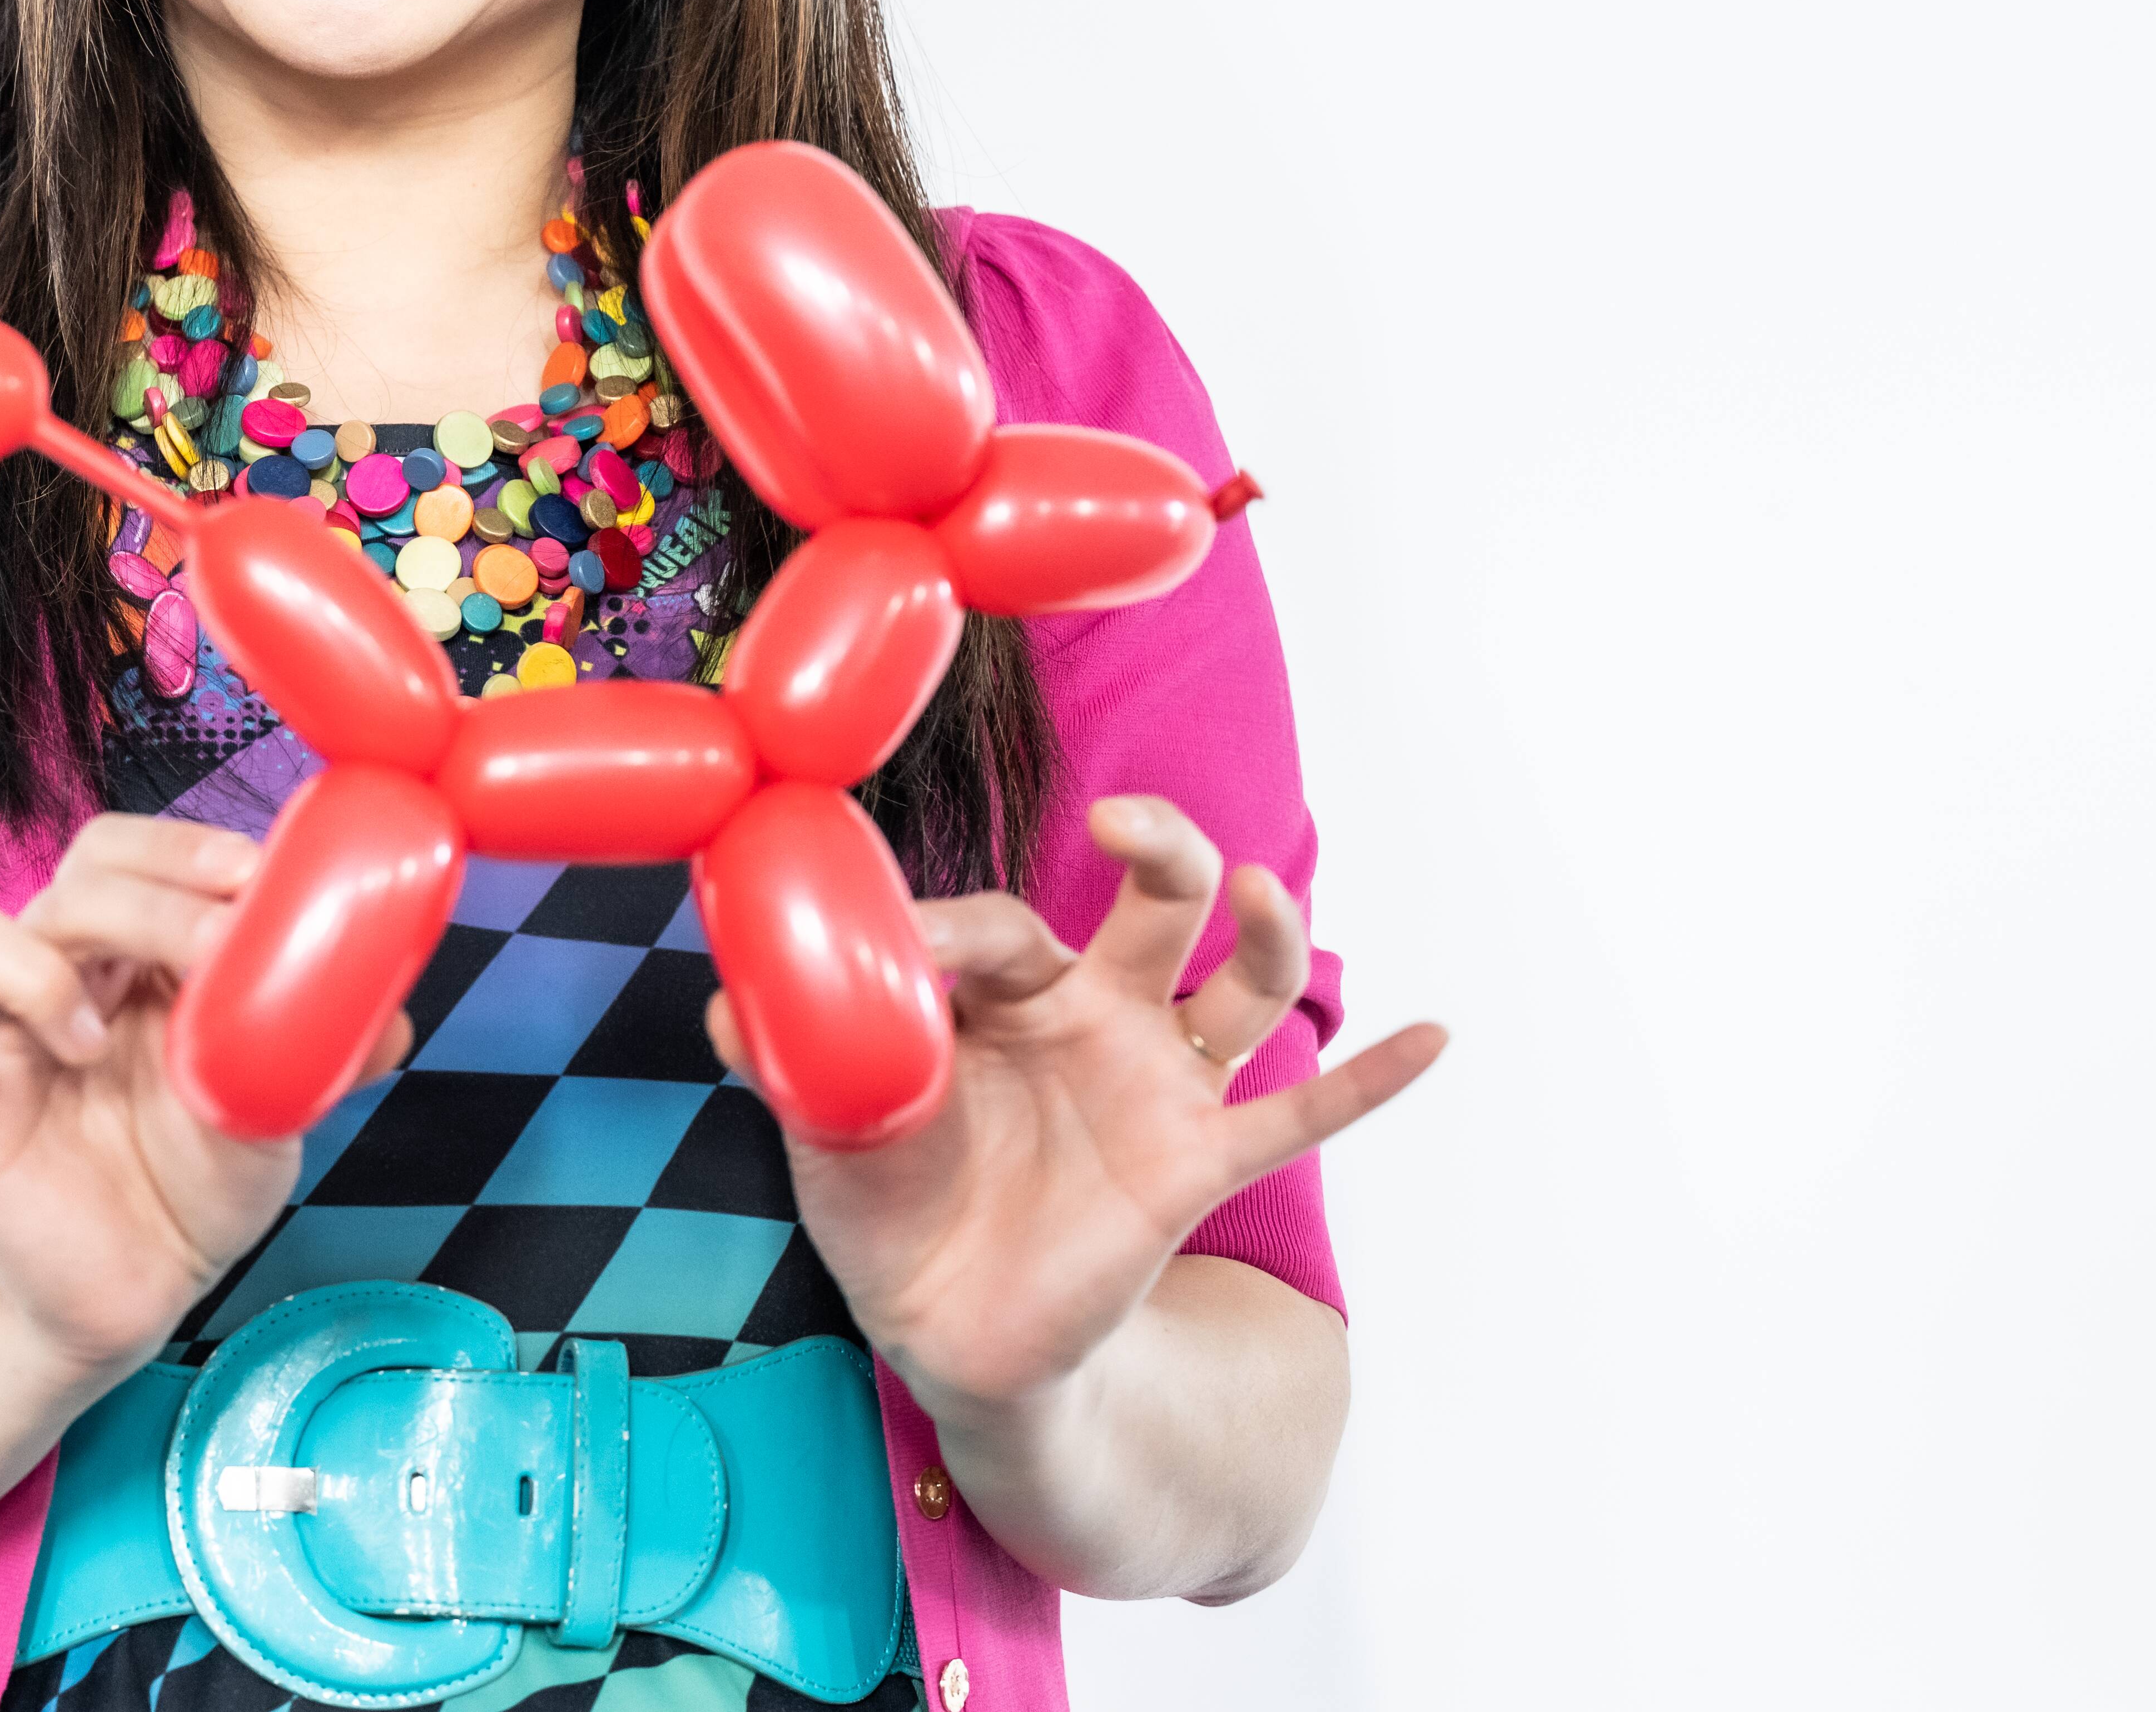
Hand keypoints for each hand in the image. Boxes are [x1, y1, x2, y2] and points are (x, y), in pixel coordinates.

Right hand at [0, 814, 411, 1381]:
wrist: (135, 1294)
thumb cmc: (193, 1184)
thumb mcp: (272, 1110)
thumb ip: (321, 1048)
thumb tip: (394, 1013)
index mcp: (129, 957)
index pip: (127, 850)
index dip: (182, 849)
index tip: (250, 880)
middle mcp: (50, 973)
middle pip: (68, 879)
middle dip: (146, 903)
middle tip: (209, 958)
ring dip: (30, 963)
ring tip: (90, 1041)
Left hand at [708, 794, 1443, 1421]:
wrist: (944, 1329)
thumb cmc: (886, 1205)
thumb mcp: (825, 1124)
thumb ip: (790, 1052)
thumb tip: (720, 999)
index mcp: (1004, 991)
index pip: (998, 924)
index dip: (956, 924)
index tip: (914, 933)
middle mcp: (1094, 1013)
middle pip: (1154, 899)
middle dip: (1160, 844)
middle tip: (1131, 825)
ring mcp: (1157, 1084)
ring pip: (1237, 985)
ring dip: (1263, 931)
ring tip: (1262, 892)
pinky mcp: (1197, 1163)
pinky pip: (1303, 1115)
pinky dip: (1373, 1075)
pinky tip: (1435, 1034)